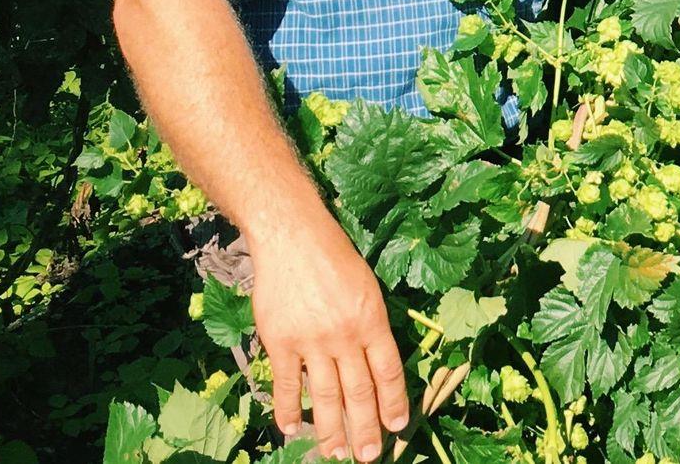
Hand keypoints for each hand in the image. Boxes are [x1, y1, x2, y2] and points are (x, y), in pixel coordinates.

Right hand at [249, 211, 409, 461]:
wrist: (293, 237)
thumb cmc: (335, 256)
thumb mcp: (368, 286)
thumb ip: (372, 325)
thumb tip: (377, 364)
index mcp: (372, 319)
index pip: (388, 371)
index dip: (394, 402)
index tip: (398, 427)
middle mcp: (345, 335)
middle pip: (359, 392)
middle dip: (366, 428)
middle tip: (369, 456)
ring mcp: (312, 340)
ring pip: (325, 396)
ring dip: (331, 430)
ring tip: (336, 453)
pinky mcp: (280, 342)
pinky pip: (287, 384)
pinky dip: (289, 409)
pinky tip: (292, 429)